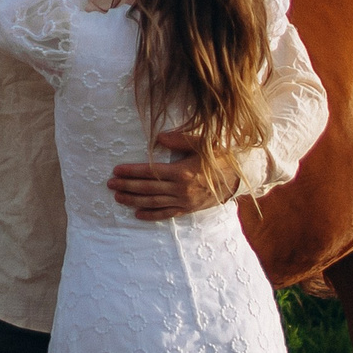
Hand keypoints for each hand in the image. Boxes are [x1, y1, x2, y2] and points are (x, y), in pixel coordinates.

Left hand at [108, 129, 240, 219]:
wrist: (241, 177)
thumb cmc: (220, 157)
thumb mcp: (203, 143)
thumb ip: (180, 140)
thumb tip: (158, 138)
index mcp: (182, 172)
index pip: (150, 172)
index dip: (131, 171)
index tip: (116, 170)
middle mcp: (181, 189)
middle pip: (148, 188)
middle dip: (127, 186)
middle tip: (110, 184)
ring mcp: (185, 201)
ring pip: (154, 202)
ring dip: (134, 200)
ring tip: (117, 197)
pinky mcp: (189, 209)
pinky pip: (167, 214)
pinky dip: (151, 215)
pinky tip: (137, 214)